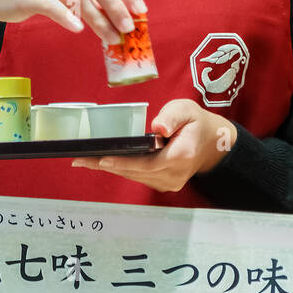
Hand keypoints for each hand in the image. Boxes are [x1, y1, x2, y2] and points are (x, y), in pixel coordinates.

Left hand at [71, 99, 238, 191]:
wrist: (213, 143)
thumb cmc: (196, 122)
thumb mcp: (187, 109)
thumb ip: (172, 116)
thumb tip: (158, 128)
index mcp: (182, 155)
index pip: (149, 163)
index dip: (124, 162)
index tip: (102, 159)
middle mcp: (175, 174)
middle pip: (136, 172)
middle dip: (106, 165)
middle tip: (79, 159)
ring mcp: (170, 182)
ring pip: (135, 176)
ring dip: (111, 168)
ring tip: (84, 160)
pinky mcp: (164, 184)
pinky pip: (139, 177)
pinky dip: (122, 169)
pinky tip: (103, 162)